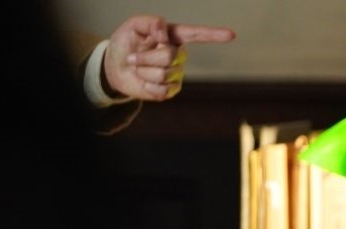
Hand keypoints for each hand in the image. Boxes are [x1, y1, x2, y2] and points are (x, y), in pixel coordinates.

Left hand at [102, 15, 234, 100]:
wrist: (115, 67)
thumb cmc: (126, 44)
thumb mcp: (133, 25)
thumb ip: (151, 22)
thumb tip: (165, 35)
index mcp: (173, 36)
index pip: (197, 34)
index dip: (214, 35)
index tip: (231, 35)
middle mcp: (178, 54)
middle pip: (170, 56)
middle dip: (146, 58)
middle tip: (133, 58)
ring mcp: (177, 73)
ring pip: (164, 74)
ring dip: (144, 71)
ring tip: (138, 68)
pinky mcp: (171, 90)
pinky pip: (163, 90)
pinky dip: (148, 86)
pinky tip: (144, 82)